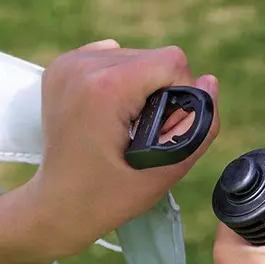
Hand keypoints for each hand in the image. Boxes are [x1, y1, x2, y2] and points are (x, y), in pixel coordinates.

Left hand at [24, 39, 219, 259]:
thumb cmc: (106, 198)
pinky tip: (107, 113)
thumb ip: (199, 127)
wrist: (55, 206)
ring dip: (139, 88)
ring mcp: (68, 65)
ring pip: (134, 57)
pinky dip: (118, 81)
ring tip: (121, 128)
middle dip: (159, 94)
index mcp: (106, 87)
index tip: (158, 132)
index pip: (173, 62)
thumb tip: (209, 82)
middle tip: (139, 136)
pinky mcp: (61, 68)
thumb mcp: (164, 171)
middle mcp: (83, 67)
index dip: (180, 97)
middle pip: (153, 57)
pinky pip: (111, 57)